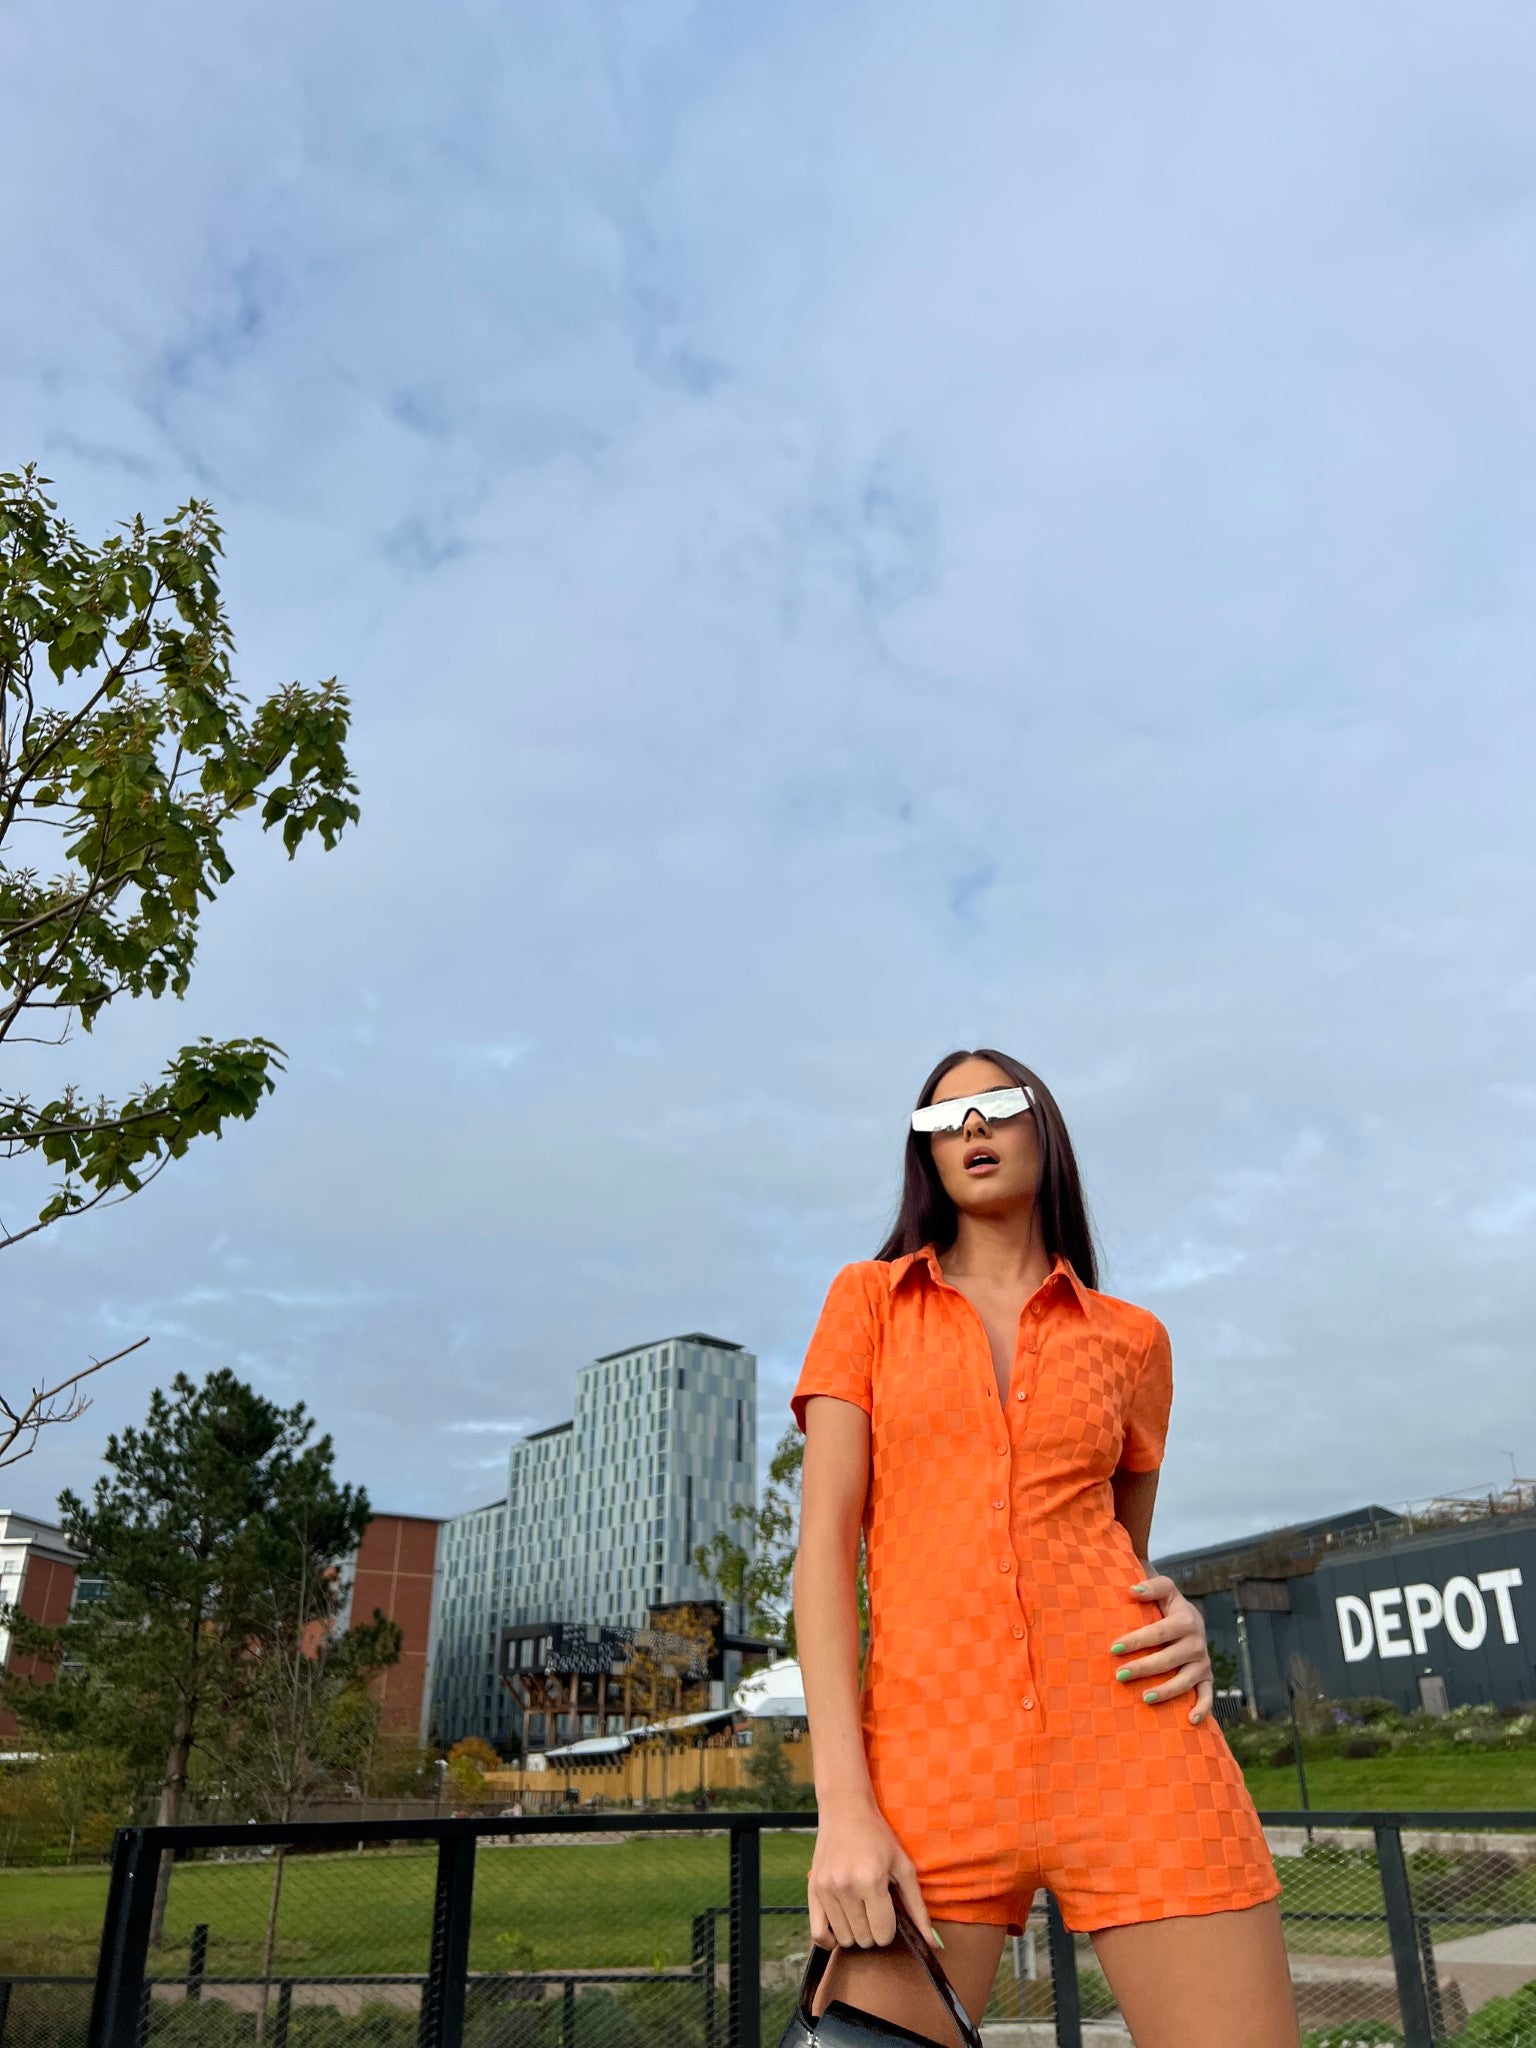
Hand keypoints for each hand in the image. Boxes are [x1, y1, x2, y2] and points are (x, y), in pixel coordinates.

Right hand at [808, 1800, 940, 1949]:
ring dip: (855, 1932)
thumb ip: (918, 1908)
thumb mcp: (904, 1867)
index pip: (883, 1934)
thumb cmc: (878, 1837)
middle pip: (865, 1939)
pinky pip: (818, 1933)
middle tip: (874, 1908)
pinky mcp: (812, 1890)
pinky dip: (830, 1938)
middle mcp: (846, 1887)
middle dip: (874, 1930)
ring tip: (859, 1910)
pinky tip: (840, 1927)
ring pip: (845, 1939)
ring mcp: (826, 1889)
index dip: (890, 1929)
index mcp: (871, 1880)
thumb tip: (935, 1944)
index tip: (889, 1913)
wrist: (845, 1810)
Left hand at [1109, 1575, 1213, 1724]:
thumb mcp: (1166, 1590)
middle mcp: (1197, 1643)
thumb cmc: (1170, 1606)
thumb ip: (1152, 1586)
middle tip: (1119, 1675)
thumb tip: (1132, 1590)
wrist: (1192, 1619)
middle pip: (1168, 1659)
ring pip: (1185, 1681)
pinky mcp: (1207, 1678)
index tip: (1114, 1648)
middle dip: (1143, 1667)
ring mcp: (1203, 1663)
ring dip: (1166, 1691)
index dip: (1136, 1640)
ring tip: (1144, 1697)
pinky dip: (1202, 1709)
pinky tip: (1189, 1721)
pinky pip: (1207, 1696)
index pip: (1158, 1632)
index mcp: (1185, 1620)